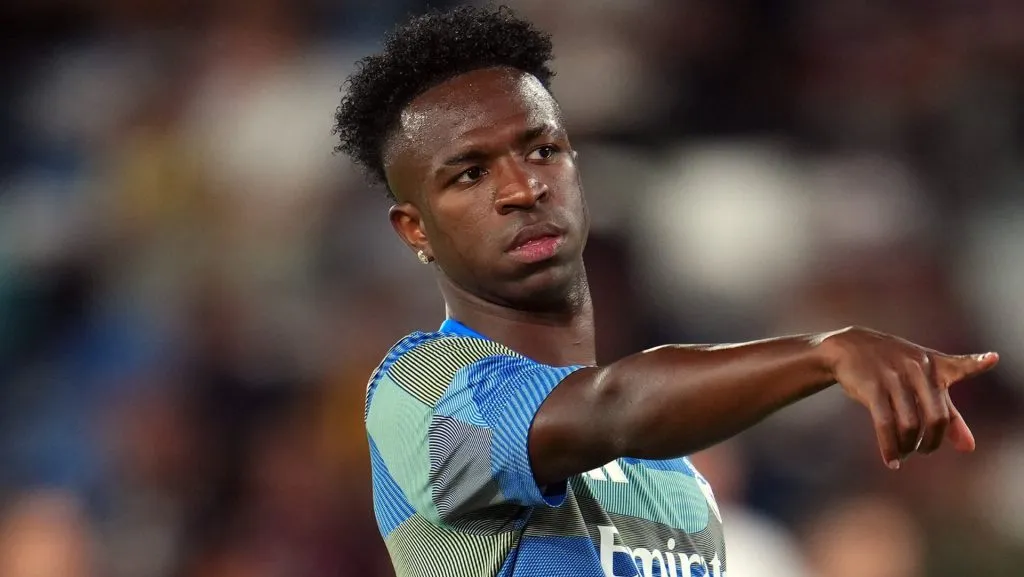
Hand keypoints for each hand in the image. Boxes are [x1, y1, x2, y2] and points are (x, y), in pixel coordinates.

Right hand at [818, 327, 998, 469]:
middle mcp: (916, 369)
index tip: (991, 359)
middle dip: (931, 442)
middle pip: (936, 417)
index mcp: (933, 365)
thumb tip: (969, 448)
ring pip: (909, 424)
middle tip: (924, 450)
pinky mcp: (872, 387)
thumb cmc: (890, 366)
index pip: (959, 366)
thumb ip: (948, 412)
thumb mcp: (920, 381)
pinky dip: (889, 447)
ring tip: (904, 453)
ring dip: (908, 446)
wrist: (848, 347)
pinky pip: (885, 424)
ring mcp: (893, 377)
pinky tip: (891, 461)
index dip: (977, 363)